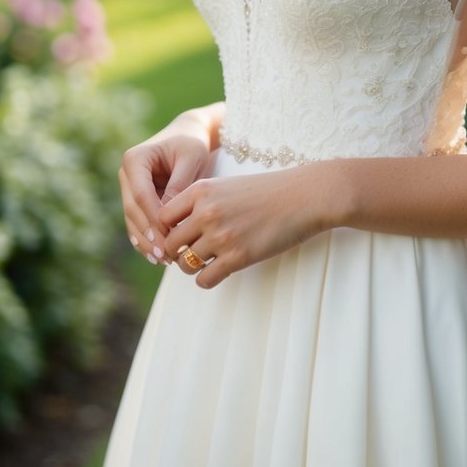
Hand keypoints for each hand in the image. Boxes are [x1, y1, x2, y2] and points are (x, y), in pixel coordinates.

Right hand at [120, 113, 216, 265]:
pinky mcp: (136, 200)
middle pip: (133, 210)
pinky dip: (147, 239)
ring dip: (146, 241)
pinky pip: (138, 223)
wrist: (190, 136)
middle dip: (148, 234)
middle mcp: (127, 174)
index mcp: (135, 159)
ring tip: (163, 259)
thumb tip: (167, 216)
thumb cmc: (193, 144)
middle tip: (164, 255)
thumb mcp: (191, 159)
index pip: (141, 194)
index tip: (167, 237)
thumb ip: (179, 185)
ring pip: (132, 220)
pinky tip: (158, 256)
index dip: (153, 217)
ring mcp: (129, 188)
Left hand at [160, 164, 331, 288]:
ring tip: (208, 260)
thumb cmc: (267, 192)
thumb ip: (201, 203)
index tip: (179, 235)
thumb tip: (174, 229)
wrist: (304, 196)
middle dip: (177, 252)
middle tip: (190, 253)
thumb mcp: (227, 187)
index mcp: (201, 190)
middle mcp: (206, 212)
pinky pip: (204, 279)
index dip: (166, 230)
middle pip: (170, 243)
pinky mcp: (238, 257)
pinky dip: (208, 278)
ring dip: (192, 266)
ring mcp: (221, 235)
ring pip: (184, 264)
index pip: (162, 217)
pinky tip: (220, 270)